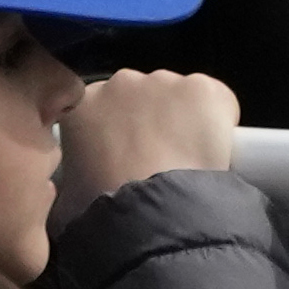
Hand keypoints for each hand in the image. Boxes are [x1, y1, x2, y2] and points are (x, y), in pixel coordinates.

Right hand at [53, 69, 239, 225]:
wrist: (151, 207)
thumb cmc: (103, 205)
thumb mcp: (68, 195)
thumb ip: (70, 181)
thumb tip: (74, 192)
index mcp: (82, 103)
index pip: (104, 107)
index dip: (120, 131)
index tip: (129, 156)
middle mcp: (121, 81)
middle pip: (143, 96)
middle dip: (151, 121)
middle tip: (159, 159)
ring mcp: (164, 81)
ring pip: (179, 96)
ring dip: (183, 119)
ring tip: (186, 158)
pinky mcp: (203, 88)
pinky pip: (217, 100)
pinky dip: (220, 119)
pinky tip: (214, 148)